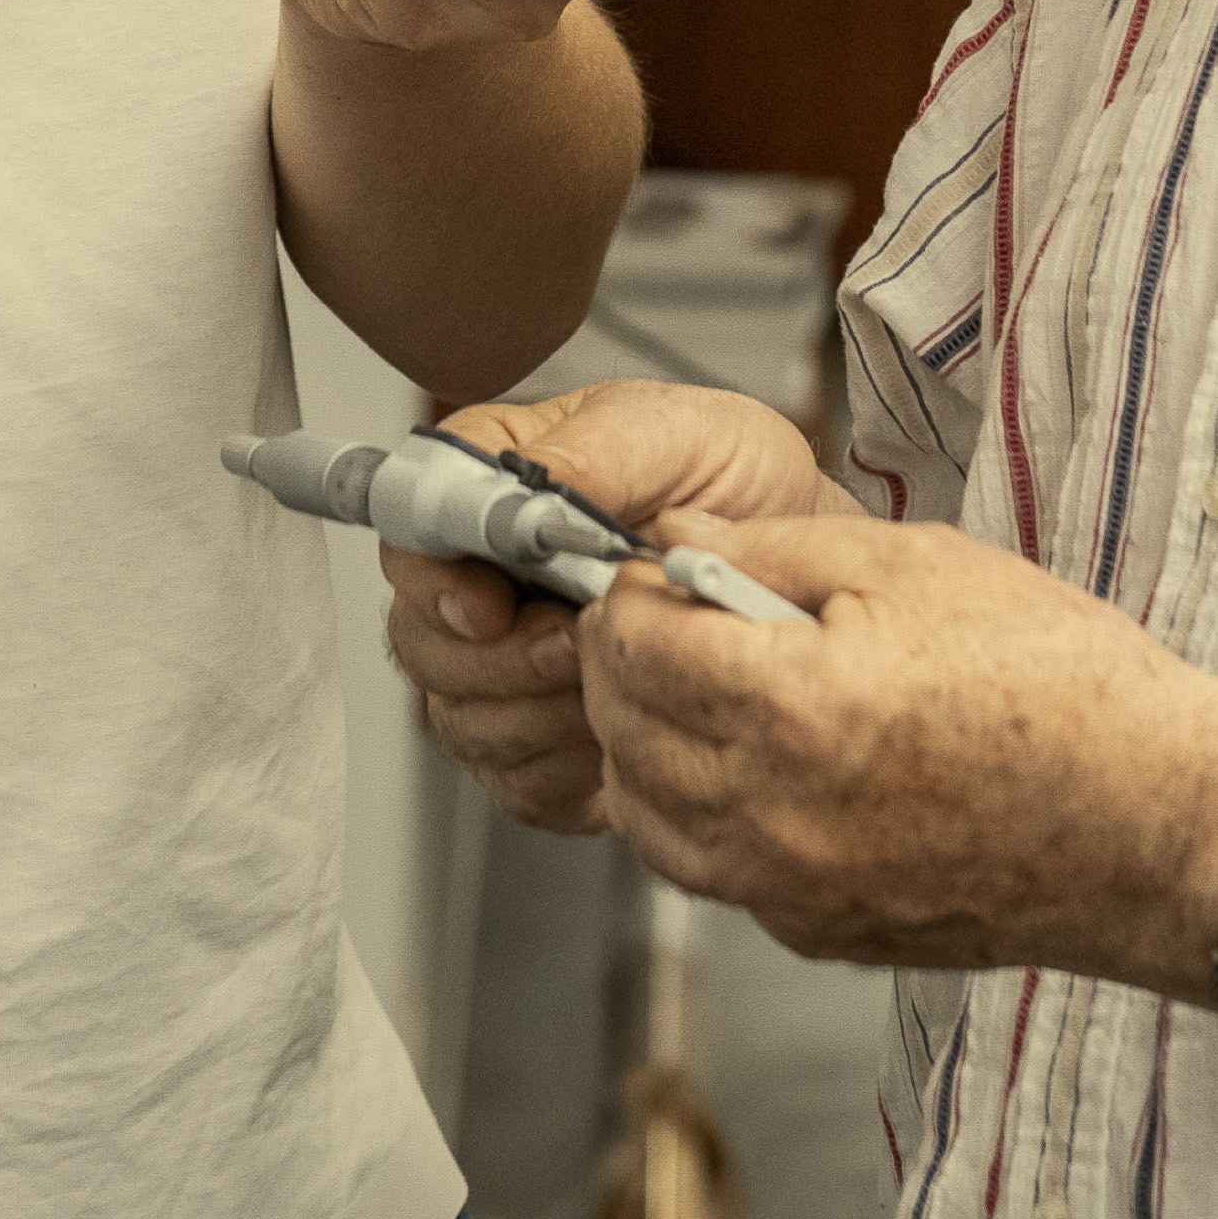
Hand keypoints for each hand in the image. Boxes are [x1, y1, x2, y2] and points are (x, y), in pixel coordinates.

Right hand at [383, 381, 843, 833]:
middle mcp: (485, 577)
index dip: (436, 579)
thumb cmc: (748, 494)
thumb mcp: (693, 435)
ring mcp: (505, 667)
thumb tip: (528, 484)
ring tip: (620, 681)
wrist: (806, 584)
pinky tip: (625, 730)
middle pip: (419, 640)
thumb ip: (603, 452)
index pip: (411, 530)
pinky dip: (568, 770)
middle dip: (498, 661)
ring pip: (460, 720)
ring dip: (537, 715)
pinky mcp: (540, 745)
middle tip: (577, 647)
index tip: (494, 607)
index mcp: (500, 482)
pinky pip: (515, 783)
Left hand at [579, 511, 1217, 987]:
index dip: (630, 595)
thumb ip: (779, 547)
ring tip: (710, 695)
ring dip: (651, 749)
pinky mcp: (822, 933)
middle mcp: (774, 813)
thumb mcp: (922, 565)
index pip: (632, 648)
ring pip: (649, 821)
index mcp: (794, 706)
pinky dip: (708, 818)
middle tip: (675, 622)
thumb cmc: (1066, 685)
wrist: (1160, 826)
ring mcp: (793, 888)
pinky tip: (766, 767)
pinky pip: (717, 874)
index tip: (659, 574)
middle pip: (622, 735)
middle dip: (627, 668)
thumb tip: (680, 539)